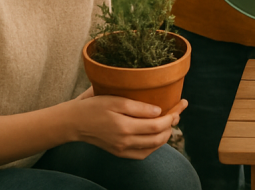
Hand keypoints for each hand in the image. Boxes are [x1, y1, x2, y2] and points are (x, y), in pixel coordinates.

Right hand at [66, 94, 187, 158]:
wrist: (75, 123)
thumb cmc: (94, 106)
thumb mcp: (116, 100)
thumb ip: (138, 107)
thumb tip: (158, 112)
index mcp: (124, 127)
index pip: (156, 126)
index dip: (171, 116)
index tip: (180, 105)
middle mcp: (125, 142)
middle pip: (158, 139)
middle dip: (171, 126)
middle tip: (178, 112)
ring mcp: (122, 150)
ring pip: (152, 148)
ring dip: (165, 136)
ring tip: (170, 122)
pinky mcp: (119, 153)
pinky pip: (142, 154)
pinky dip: (153, 145)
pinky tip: (156, 135)